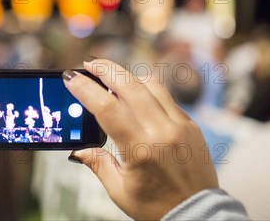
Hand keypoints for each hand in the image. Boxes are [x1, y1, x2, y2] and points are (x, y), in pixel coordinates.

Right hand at [63, 59, 217, 219]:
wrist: (198, 215)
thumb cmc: (157, 207)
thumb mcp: (119, 190)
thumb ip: (97, 163)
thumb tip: (77, 148)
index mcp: (141, 149)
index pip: (107, 108)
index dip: (86, 89)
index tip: (71, 78)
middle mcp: (162, 132)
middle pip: (129, 85)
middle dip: (105, 69)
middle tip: (89, 64)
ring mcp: (180, 125)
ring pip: (150, 84)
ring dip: (127, 75)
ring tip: (111, 76)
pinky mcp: (191, 125)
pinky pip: (166, 96)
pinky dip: (146, 89)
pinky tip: (134, 93)